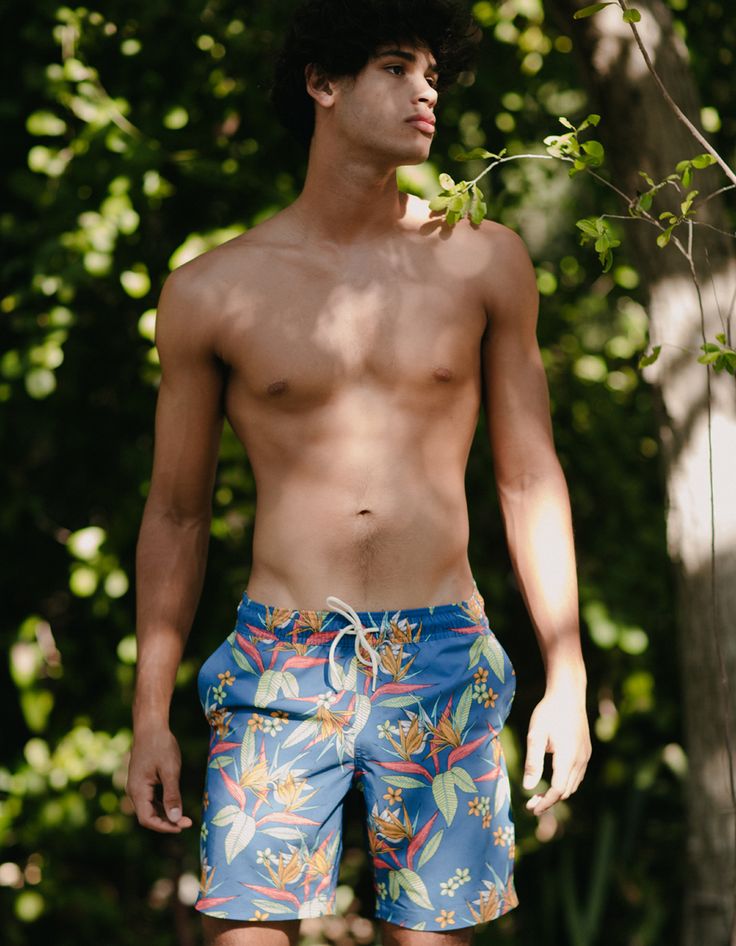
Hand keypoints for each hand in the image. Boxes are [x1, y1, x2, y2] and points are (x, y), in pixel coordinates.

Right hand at [126, 726, 192, 832]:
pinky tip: (174, 805)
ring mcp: (136, 786)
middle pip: (147, 816)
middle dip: (167, 822)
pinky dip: (161, 805)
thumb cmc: (161, 746)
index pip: (147, 819)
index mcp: (137, 790)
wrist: (150, 726)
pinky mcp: (141, 780)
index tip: (183, 826)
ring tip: (183, 817)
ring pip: (149, 808)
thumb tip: (176, 818)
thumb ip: (172, 795)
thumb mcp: (170, 771)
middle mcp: (133, 791)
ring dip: (165, 814)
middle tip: (187, 822)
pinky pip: (149, 799)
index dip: (165, 826)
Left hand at [522, 687, 591, 815]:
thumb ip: (532, 762)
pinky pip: (577, 775)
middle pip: (567, 791)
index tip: (531, 808)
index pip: (558, 790)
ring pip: (573, 784)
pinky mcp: (586, 751)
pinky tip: (553, 780)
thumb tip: (527, 788)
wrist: (568, 694)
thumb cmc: (548, 712)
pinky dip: (565, 783)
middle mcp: (580, 759)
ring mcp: (586, 755)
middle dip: (549, 801)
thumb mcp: (535, 735)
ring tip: (539, 796)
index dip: (545, 803)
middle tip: (531, 805)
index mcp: (568, 757)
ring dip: (558, 793)